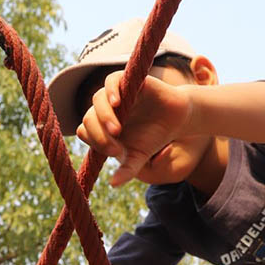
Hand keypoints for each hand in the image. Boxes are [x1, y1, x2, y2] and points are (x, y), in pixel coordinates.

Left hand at [77, 70, 193, 185]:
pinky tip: (116, 102)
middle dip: (99, 134)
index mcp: (102, 126)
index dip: (95, 142)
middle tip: (116, 148)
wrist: (178, 120)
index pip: (86, 131)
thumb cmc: (155, 138)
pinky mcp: (129, 81)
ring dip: (103, 116)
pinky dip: (111, 90)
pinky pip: (112, 80)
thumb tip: (113, 184)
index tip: (115, 152)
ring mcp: (117, 94)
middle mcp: (106, 109)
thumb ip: (126, 170)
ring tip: (116, 130)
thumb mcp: (139, 157)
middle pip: (88, 117)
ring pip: (97, 99)